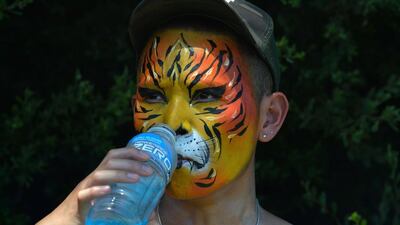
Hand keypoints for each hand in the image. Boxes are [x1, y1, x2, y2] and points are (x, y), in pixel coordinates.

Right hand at [36, 147, 160, 224]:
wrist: (68, 221)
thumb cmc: (93, 208)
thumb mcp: (111, 196)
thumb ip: (127, 193)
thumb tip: (154, 196)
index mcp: (101, 174)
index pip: (114, 155)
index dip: (130, 152)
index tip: (148, 156)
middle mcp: (92, 178)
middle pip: (110, 163)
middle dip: (130, 163)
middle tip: (149, 171)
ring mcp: (84, 189)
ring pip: (99, 175)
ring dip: (119, 175)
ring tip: (136, 179)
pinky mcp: (79, 203)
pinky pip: (85, 194)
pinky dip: (96, 191)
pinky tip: (108, 191)